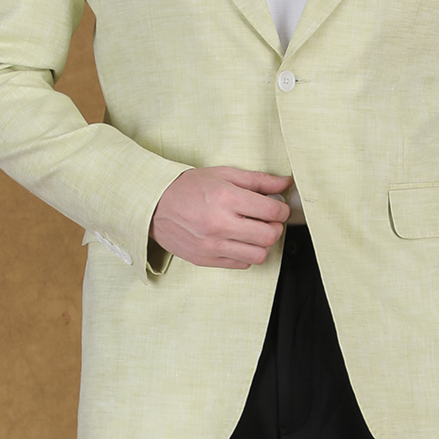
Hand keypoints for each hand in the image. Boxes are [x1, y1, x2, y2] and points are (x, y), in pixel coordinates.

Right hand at [151, 167, 292, 268]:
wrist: (153, 206)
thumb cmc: (187, 188)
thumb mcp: (222, 174)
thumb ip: (257, 180)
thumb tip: (285, 183)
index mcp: (226, 198)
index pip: (272, 211)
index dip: (282, 210)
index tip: (278, 208)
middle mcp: (220, 224)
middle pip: (269, 236)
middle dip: (275, 227)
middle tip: (268, 220)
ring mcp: (212, 245)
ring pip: (258, 255)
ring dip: (262, 244)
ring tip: (254, 232)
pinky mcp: (206, 259)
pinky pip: (241, 264)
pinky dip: (246, 254)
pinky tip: (238, 241)